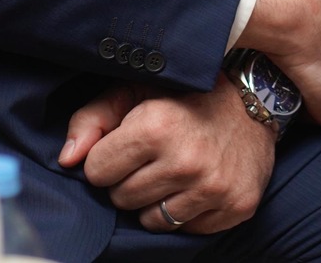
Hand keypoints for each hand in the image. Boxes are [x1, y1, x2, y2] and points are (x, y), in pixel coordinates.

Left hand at [63, 82, 273, 234]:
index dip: (105, 159)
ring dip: (152, 200)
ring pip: (151, 220)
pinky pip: (186, 230)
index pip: (96, 171)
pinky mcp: (236, 207)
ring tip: (168, 171)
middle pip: (121, 198)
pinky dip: (183, 212)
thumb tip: (66, 159)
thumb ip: (92, 119)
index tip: (123, 146)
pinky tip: (192, 184)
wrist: (254, 100)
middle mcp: (185, 161)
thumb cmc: (183, 94)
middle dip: (126, 180)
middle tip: (149, 158)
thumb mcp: (133, 90)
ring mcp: (213, 188)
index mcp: (155, 127)